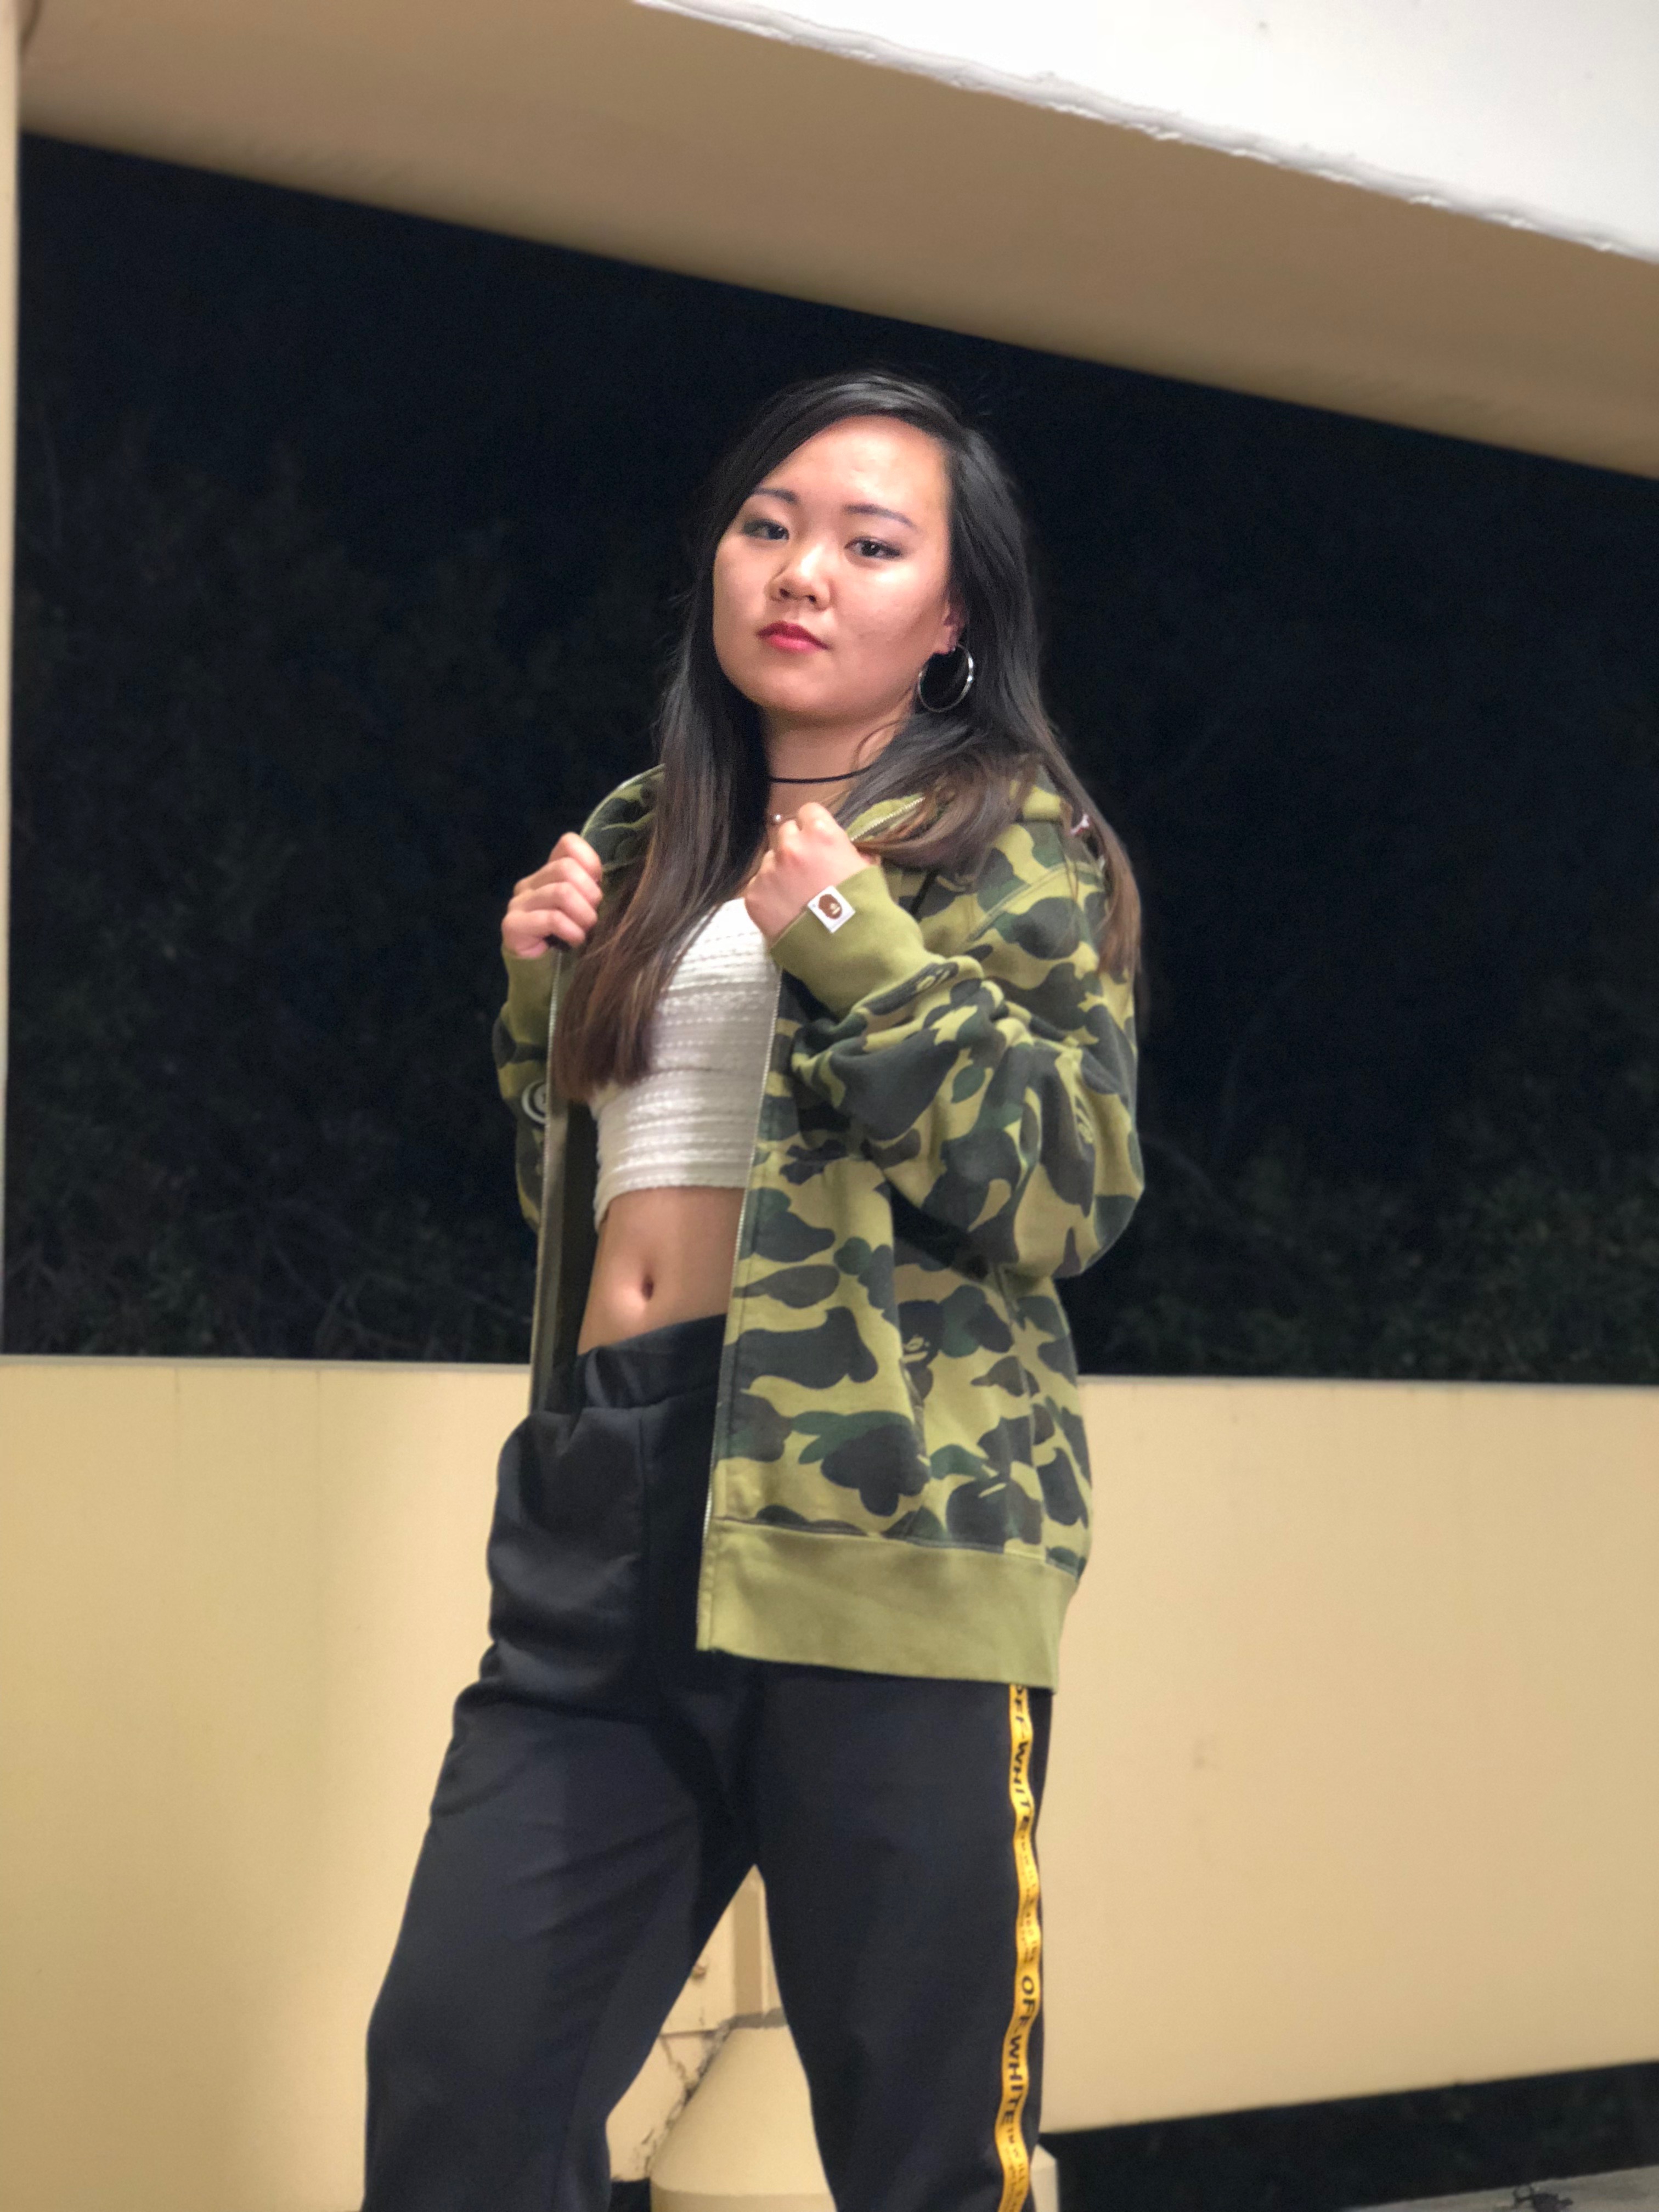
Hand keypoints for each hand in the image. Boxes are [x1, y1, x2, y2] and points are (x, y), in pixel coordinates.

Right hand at [502, 832, 601, 957]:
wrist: (539, 967)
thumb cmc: (568, 935)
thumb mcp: (584, 907)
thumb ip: (592, 889)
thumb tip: (610, 882)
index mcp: (549, 872)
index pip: (568, 843)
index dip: (590, 861)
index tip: (599, 885)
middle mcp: (531, 882)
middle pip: (566, 868)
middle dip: (590, 894)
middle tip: (594, 916)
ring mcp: (519, 902)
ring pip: (561, 893)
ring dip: (583, 914)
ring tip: (586, 929)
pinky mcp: (513, 924)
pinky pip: (551, 919)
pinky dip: (571, 931)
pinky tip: (575, 940)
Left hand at [744, 803, 866, 942]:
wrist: (847, 952)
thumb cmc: (865, 911)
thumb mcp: (868, 872)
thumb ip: (850, 853)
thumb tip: (845, 850)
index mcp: (821, 834)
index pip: (808, 811)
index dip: (813, 826)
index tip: (817, 842)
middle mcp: (790, 846)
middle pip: (785, 833)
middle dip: (795, 847)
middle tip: (806, 871)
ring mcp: (768, 872)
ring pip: (769, 860)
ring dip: (780, 871)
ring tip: (795, 896)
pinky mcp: (754, 896)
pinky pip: (758, 886)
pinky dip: (769, 895)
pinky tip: (784, 911)